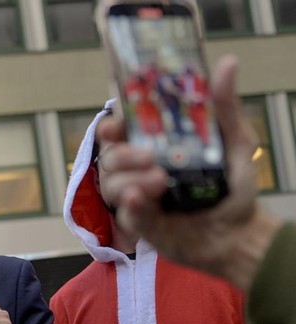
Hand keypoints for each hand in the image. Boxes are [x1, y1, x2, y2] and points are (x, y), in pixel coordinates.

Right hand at [97, 55, 280, 290]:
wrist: (241, 232)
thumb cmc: (234, 185)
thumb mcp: (234, 140)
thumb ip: (223, 106)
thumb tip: (228, 64)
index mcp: (154, 146)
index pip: (120, 130)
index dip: (111, 125)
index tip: (115, 123)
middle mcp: (138, 169)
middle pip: (110, 156)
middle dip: (123, 154)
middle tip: (149, 156)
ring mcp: (136, 197)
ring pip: (110, 184)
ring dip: (129, 180)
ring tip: (160, 182)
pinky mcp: (140, 224)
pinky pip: (124, 214)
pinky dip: (129, 205)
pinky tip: (139, 198)